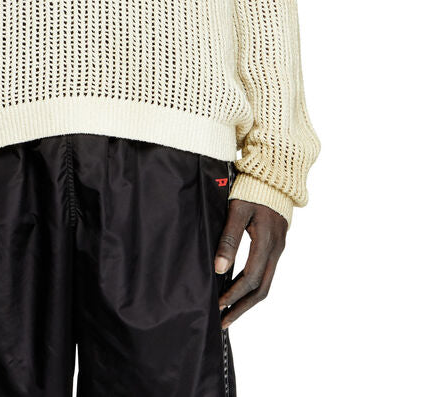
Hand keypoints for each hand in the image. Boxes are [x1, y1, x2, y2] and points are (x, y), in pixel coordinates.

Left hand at [213, 199, 287, 329]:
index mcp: (266, 242)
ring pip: (266, 283)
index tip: (218, 304)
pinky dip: (253, 287)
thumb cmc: (253, 189)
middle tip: (224, 321)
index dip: (234, 294)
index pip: (251, 278)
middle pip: (262, 289)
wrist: (275, 175)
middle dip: (242, 307)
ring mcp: (278, 248)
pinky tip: (240, 290)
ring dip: (248, 300)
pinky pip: (266, 273)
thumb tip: (219, 268)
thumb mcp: (238, 210)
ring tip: (230, 312)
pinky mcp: (276, 245)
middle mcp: (276, 249)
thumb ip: (229, 239)